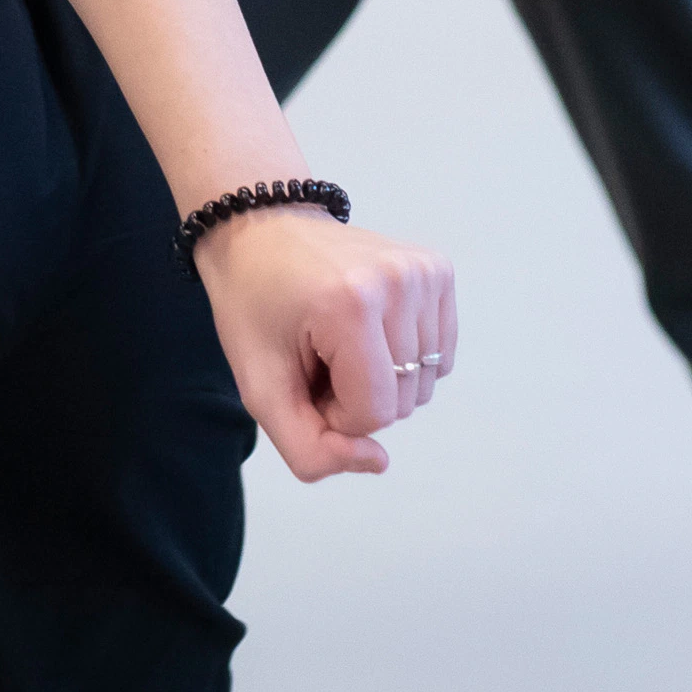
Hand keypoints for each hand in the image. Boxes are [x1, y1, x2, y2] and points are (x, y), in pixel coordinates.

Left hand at [196, 207, 455, 480]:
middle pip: (402, 401)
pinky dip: (403, 355)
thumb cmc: (254, 305)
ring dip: (380, 376)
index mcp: (350, 305)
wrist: (258, 229)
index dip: (334, 411)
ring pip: (423, 382)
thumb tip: (379, 461)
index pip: (374, 415)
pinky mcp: (436, 268)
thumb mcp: (260, 388)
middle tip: (316, 352)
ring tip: (337, 337)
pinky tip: (367, 325)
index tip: (303, 372)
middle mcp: (397, 281)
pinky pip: (437, 353)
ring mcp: (422, 270)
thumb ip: (309, 450)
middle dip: (356, 395)